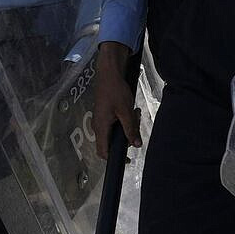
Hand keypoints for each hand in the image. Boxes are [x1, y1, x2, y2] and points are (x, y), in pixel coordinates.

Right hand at [91, 41, 142, 158]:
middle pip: (111, 142)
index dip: (113, 159)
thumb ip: (131, 129)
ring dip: (127, 127)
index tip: (126, 160)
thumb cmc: (115, 90)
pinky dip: (124, 121)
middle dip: (125, 138)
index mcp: (101, 127)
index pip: (103, 151)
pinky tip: (131, 111)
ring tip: (135, 114)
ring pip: (114, 132)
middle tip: (135, 126)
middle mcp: (98, 126)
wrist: (108, 73)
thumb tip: (136, 144)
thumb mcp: (126, 111)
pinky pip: (114, 124)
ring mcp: (100, 120)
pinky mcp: (104, 114)